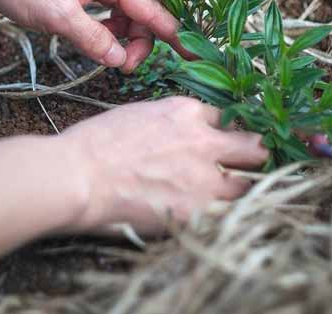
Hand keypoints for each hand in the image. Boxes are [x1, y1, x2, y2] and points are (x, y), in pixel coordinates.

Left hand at [0, 0, 182, 72]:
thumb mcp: (58, 16)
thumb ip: (94, 40)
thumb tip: (121, 61)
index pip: (152, 9)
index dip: (173, 36)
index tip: (193, 58)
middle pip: (139, 13)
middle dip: (137, 42)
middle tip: (120, 68)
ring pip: (119, 14)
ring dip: (118, 37)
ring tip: (104, 57)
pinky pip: (100, 11)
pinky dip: (101, 29)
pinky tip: (90, 42)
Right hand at [61, 96, 267, 233]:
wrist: (78, 176)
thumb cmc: (94, 145)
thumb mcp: (138, 116)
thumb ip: (170, 124)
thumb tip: (181, 138)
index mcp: (185, 112)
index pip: (226, 118)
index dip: (223, 133)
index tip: (222, 144)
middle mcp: (203, 140)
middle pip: (253, 146)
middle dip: (251, 156)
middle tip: (243, 167)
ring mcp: (205, 178)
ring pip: (248, 184)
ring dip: (238, 190)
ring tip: (222, 198)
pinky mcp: (199, 211)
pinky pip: (227, 215)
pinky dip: (220, 217)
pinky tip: (207, 218)